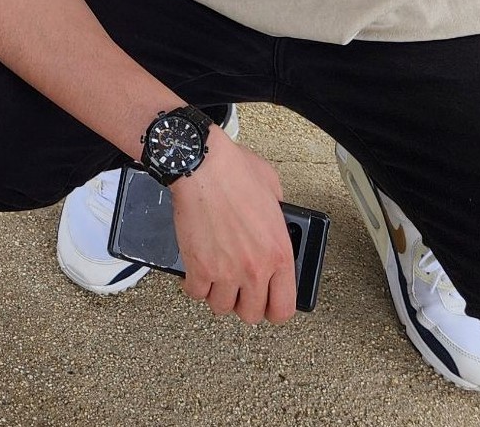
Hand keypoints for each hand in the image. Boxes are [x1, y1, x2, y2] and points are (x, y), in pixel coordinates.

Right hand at [168, 133, 296, 323]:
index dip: (274, 309)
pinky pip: (196, 293)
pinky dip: (194, 285)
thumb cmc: (234, 171)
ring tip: (216, 279)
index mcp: (279, 254)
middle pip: (251, 314)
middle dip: (244, 303)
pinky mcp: (198, 267)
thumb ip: (279, 217)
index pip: (284, 307)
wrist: (202, 165)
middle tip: (238, 289)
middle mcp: (255, 269)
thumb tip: (275, 222)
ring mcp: (226, 271)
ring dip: (218, 295)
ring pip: (222, 307)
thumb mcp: (274, 191)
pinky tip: (196, 273)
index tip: (267, 303)